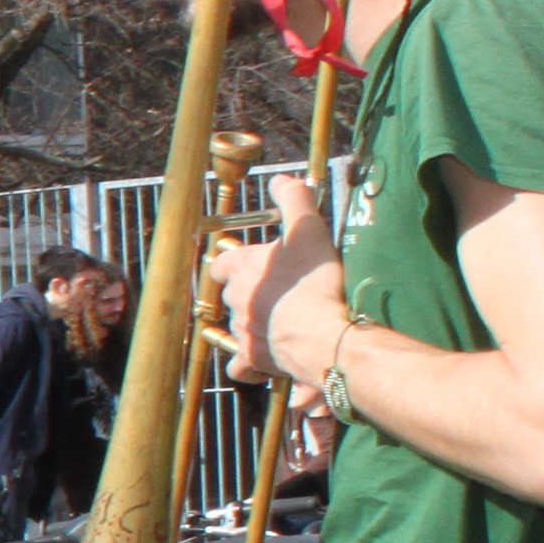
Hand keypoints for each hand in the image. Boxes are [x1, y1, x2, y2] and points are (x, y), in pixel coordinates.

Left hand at [214, 177, 345, 387]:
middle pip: (232, 295)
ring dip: (255, 325)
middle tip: (278, 293)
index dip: (236, 263)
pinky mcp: (251, 359)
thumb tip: (281, 178)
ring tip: (282, 323)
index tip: (253, 264)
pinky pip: (240, 364)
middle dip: (250, 294)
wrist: (321, 332)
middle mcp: (234, 301)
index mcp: (241, 269)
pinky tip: (264, 359)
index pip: (222, 263)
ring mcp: (240, 331)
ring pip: (239, 327)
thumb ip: (294, 200)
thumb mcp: (308, 229)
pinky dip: (249, 363)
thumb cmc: (313, 280)